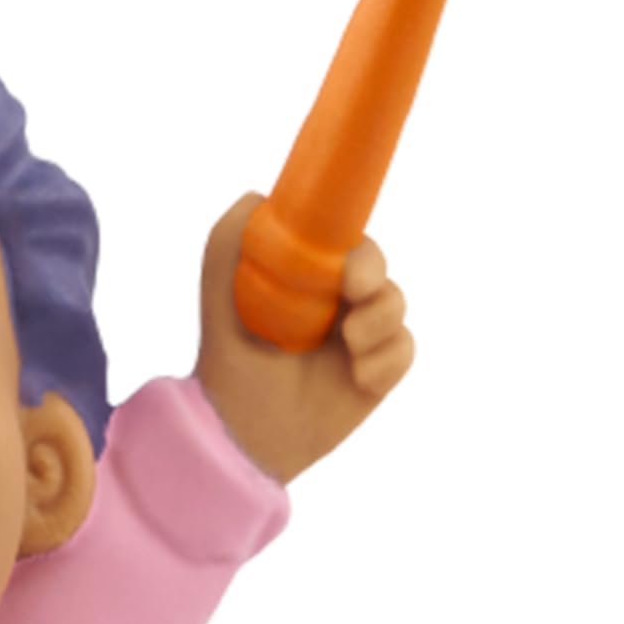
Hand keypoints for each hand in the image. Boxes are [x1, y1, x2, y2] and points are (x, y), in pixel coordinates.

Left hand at [192, 193, 414, 483]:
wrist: (240, 427)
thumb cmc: (229, 356)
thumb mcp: (219, 287)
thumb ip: (232, 235)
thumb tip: (262, 196)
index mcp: (305, 276)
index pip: (344, 241)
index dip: (356, 247)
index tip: (347, 264)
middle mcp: (335, 301)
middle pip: (377, 268)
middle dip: (373, 275)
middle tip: (355, 291)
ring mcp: (359, 338)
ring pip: (395, 306)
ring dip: (378, 321)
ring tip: (348, 346)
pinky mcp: (376, 373)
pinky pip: (404, 350)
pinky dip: (384, 361)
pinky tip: (356, 378)